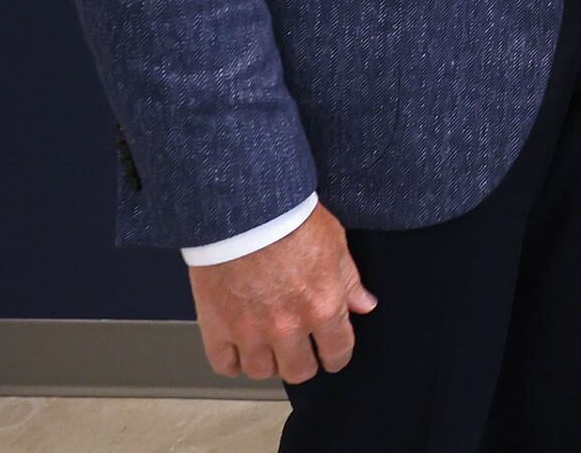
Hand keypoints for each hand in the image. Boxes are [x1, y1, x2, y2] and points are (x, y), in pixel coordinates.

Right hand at [187, 202, 375, 382]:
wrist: (242, 209)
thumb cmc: (288, 218)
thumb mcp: (334, 243)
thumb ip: (349, 281)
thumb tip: (364, 304)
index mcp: (322, 306)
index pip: (337, 352)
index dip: (337, 356)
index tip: (332, 355)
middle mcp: (288, 326)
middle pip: (299, 371)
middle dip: (303, 362)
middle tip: (299, 351)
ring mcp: (250, 331)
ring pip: (262, 371)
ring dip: (267, 361)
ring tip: (268, 345)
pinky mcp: (217, 328)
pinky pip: (225, 365)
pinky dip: (233, 361)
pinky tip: (239, 348)